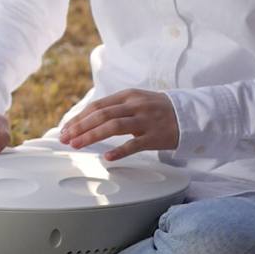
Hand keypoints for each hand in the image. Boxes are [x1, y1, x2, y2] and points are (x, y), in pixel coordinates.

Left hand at [59, 88, 178, 160]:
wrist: (190, 115)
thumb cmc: (157, 110)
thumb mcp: (135, 102)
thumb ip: (114, 108)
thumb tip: (87, 119)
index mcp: (127, 96)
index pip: (96, 106)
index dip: (79, 118)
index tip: (65, 129)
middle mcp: (134, 106)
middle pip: (101, 115)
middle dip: (80, 127)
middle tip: (65, 138)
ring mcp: (145, 120)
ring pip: (113, 126)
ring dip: (92, 136)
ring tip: (76, 145)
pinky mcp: (155, 136)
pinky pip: (135, 144)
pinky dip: (119, 150)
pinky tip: (106, 157)